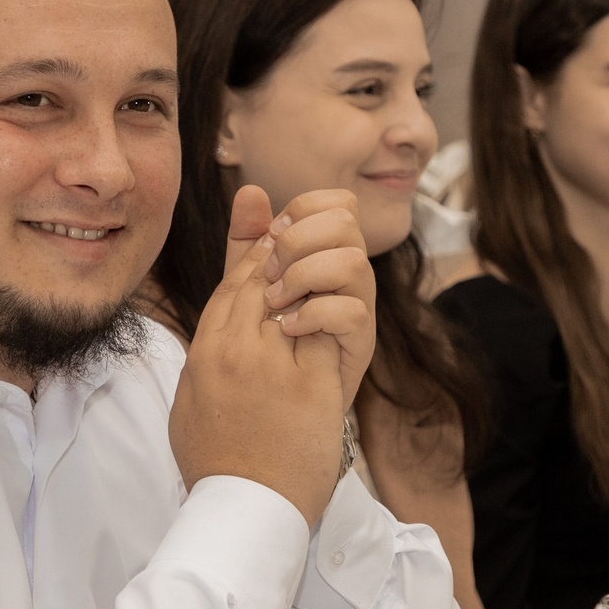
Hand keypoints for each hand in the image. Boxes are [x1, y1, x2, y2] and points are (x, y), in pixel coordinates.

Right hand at [170, 185, 347, 526]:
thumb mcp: (189, 406)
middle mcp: (231, 353)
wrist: (243, 510)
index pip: (229, 290)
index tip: (270, 242)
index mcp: (201, 356)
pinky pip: (325, 326)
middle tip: (299, 233)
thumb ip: (198, 367)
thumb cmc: (216, 466)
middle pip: (258, 282)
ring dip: (309, 272)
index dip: (251, 258)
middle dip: (280, 252)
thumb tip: (205, 345)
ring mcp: (270, 366)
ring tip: (325, 257)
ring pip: (291, 295)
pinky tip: (343, 296)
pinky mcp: (308, 384)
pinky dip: (333, 308)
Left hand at [237, 187, 377, 406]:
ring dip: (306, 275)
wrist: (273, 418)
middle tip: (270, 276)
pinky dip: (315, 314)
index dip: (302, 209)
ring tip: (277, 304)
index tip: (269, 238)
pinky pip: (352, 311)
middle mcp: (348, 275)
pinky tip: (288, 328)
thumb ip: (248, 245)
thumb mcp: (250, 289)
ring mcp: (358, 308)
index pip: (337, 202)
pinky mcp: (360, 344)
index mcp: (326, 253)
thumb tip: (250, 191)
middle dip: (298, 241)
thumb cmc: (263, 351)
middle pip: (345, 221)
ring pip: (353, 261)